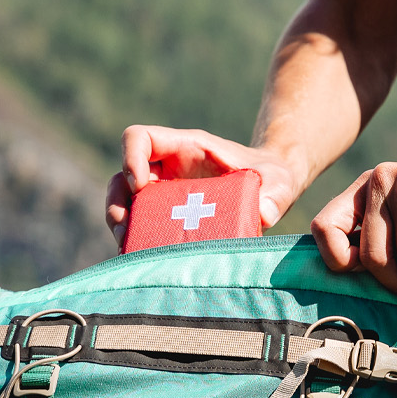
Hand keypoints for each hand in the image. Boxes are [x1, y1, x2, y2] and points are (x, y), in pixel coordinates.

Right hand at [105, 126, 302, 246]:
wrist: (272, 191)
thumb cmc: (272, 177)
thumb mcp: (279, 182)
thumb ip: (275, 194)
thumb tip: (264, 214)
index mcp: (186, 148)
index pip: (140, 138)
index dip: (130, 157)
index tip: (140, 185)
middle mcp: (168, 168)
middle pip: (123, 175)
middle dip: (117, 201)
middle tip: (124, 228)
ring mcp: (165, 193)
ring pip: (126, 203)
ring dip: (121, 225)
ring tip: (128, 248)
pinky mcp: (169, 217)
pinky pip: (143, 226)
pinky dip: (137, 241)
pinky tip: (144, 259)